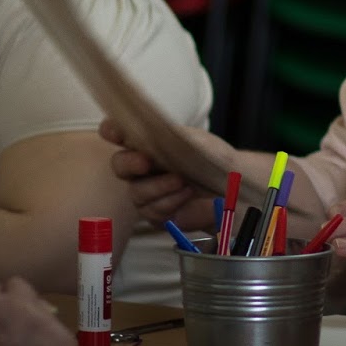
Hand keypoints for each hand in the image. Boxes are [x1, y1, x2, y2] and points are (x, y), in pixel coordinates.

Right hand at [0, 275, 73, 345]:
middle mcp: (18, 304)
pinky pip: (58, 330)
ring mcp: (47, 320)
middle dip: (8, 301)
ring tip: (22, 344)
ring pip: (40, 304)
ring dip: (30, 317)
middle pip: (16, 285)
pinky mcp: (68, 339)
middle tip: (2, 326)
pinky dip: (49, 341)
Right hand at [100, 118, 224, 229]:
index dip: (112, 131)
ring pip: (136, 192)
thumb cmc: (213, 159)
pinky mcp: (156, 214)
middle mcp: (143, 167)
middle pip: (119, 165)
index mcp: (149, 143)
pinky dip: (170, 202)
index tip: (114, 133)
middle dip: (130, 163)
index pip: (120, 134)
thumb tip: (151, 131)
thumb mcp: (195, 140)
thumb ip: (171, 136)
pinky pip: (152, 211)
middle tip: (146, 162)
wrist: (232, 186)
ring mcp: (147, 191)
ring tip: (184, 182)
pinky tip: (186, 195)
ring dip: (160, 187)